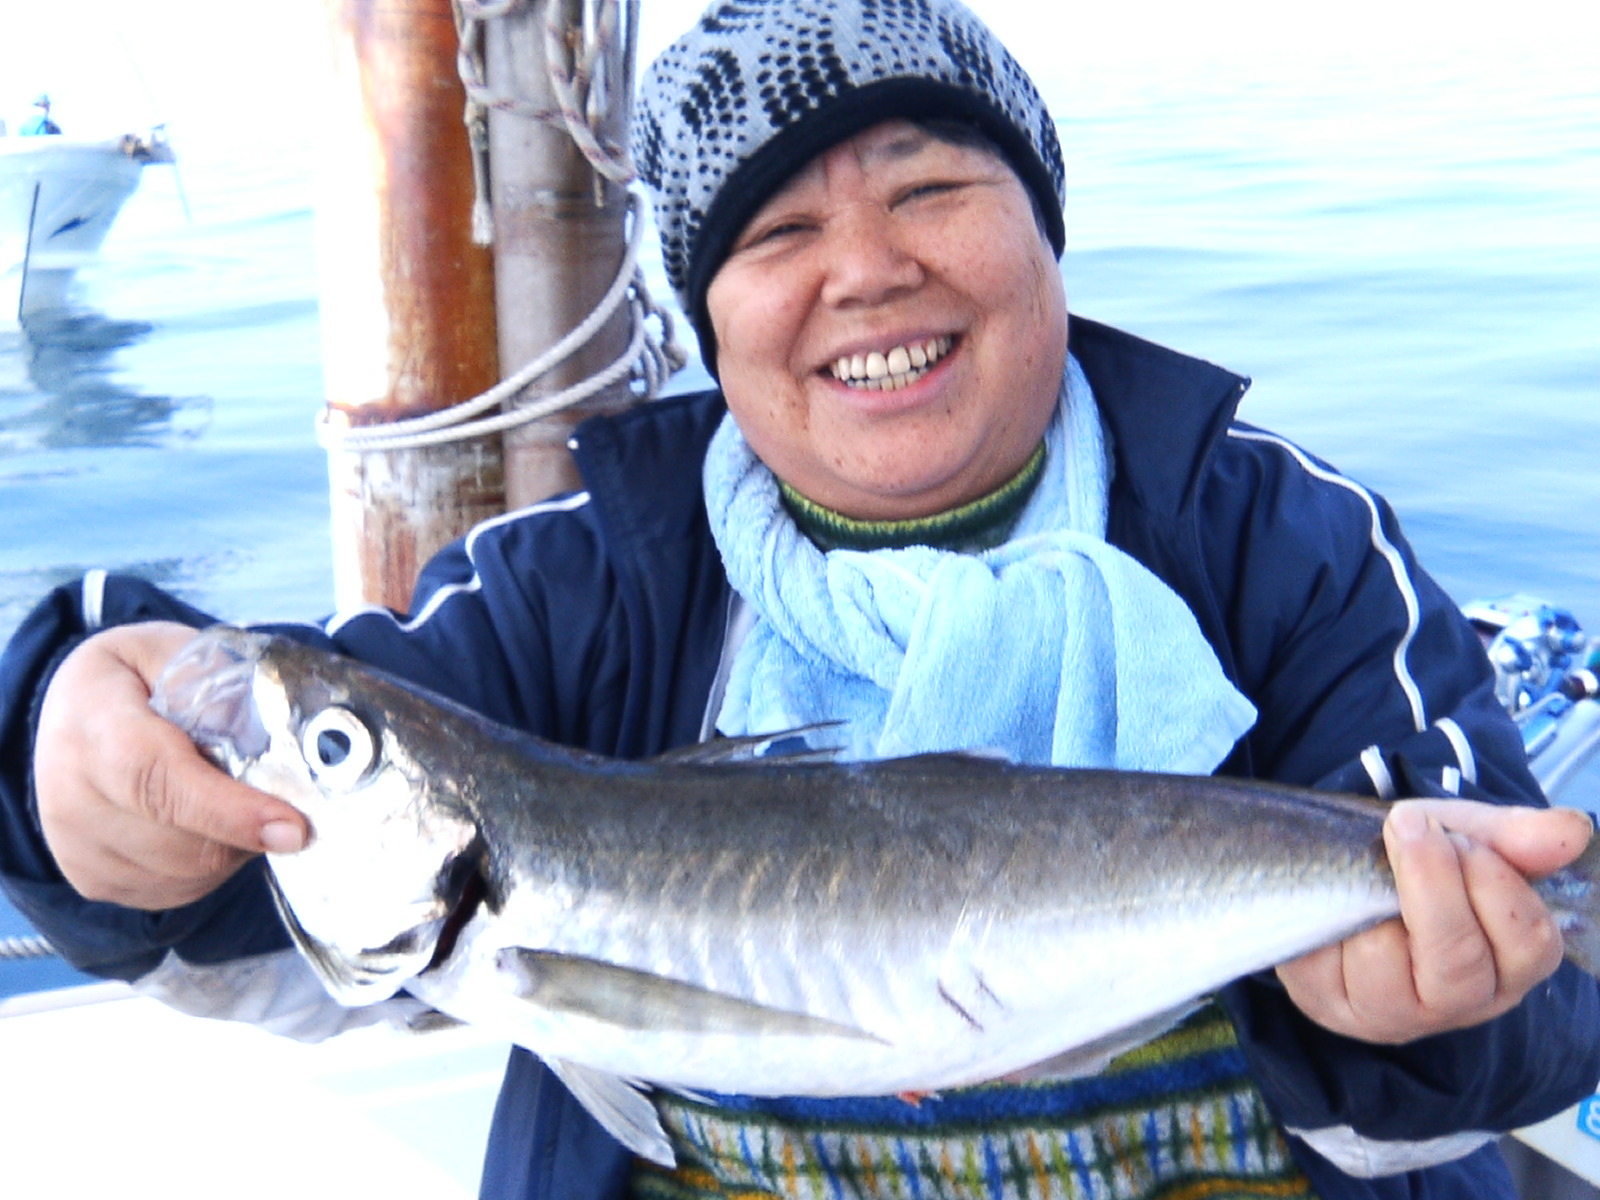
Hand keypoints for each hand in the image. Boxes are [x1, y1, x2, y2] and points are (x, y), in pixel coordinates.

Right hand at [33, 621, 308, 909]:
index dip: (227, 810)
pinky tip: (208, 825)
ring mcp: (78, 848)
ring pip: (190, 874)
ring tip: (235, 799)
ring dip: (234, 846)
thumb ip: (220, 687)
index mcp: (92, 726)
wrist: (69, 712)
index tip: (291, 827)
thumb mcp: (171, 650)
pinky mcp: (93, 880)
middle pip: (185, 842)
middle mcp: (71, 797)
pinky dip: (210, 866)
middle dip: (248, 825)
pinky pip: (177, 890)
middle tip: (278, 791)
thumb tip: (276, 742)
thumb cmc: (132, 678)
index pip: (156, 779)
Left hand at [1277, 798, 1591, 1043]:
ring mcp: (1389, 1012)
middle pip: (1458, 961)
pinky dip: (1327, 911)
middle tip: (1409, 827)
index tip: (1455, 834)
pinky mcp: (1327, 1004)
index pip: (1530, 941)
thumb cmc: (1411, 864)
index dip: (1491, 878)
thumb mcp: (1461, 836)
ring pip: (1384, 959)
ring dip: (1372, 895)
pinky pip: (1325, 960)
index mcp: (1508, 967)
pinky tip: (1333, 894)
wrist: (1329, 875)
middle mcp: (1456, 1003)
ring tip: (1367, 866)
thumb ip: (1513, 836)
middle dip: (1432, 883)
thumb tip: (1573, 829)